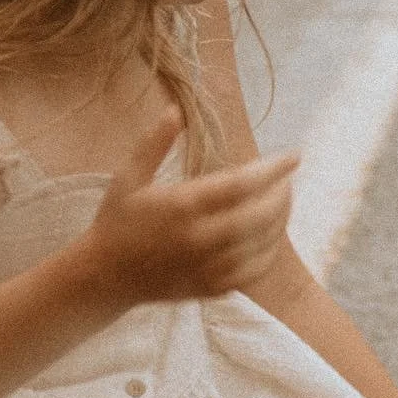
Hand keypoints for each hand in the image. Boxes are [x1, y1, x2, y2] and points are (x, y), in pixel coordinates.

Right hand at [87, 109, 297, 309]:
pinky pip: (254, 271)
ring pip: (261, 243)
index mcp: (181, 205)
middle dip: (281, 193)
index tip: (292, 156)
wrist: (104, 276)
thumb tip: (175, 109)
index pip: (241, 184)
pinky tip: (272, 233)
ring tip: (283, 200)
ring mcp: (207, 266)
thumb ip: (153, 143)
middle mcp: (198, 238)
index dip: (273, 169)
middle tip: (288, 178)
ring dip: (281, 219)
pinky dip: (271, 250)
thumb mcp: (128, 176)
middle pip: (259, 215)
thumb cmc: (117, 220)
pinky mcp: (211, 288)